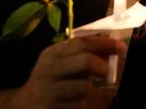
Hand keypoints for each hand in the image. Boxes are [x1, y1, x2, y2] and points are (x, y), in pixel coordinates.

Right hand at [5, 36, 124, 108]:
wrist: (24, 106)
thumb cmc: (51, 81)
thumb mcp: (60, 62)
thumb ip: (81, 53)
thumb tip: (111, 45)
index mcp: (53, 54)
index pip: (83, 42)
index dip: (105, 43)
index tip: (121, 47)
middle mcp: (49, 70)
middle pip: (86, 61)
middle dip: (102, 66)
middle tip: (106, 71)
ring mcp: (49, 91)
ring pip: (84, 87)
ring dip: (91, 90)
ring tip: (84, 91)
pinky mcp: (52, 108)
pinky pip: (77, 106)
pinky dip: (81, 105)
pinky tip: (73, 103)